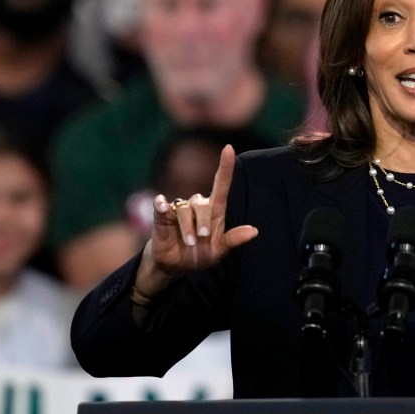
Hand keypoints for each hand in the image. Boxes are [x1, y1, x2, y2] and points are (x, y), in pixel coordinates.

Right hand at [136, 145, 257, 293]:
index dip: (225, 167)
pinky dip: (160, 205)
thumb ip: (233, 240)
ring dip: (187, 227)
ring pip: (184, 209)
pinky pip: (161, 206)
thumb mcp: (219, 250)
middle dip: (202, 222)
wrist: (176, 264)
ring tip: (189, 243)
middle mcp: (198, 206)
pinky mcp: (162, 215)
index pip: (221, 184)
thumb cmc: (201, 254)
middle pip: (202, 204)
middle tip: (201, 238)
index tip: (229, 148)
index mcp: (215, 211)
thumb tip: (254, 231)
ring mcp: (179, 209)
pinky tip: (160, 205)